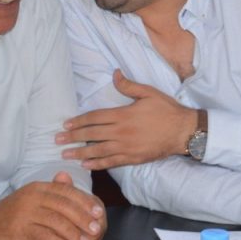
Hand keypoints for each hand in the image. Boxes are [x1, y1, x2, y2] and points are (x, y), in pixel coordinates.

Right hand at [0, 171, 106, 239]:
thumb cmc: (12, 213)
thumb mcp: (32, 198)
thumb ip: (51, 191)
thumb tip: (69, 179)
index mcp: (38, 187)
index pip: (66, 192)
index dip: (84, 202)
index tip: (98, 212)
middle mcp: (31, 197)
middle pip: (63, 206)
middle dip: (82, 218)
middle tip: (95, 230)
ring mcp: (24, 213)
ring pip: (55, 222)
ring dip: (73, 233)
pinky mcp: (18, 230)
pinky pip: (43, 237)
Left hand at [56, 69, 195, 169]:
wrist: (183, 131)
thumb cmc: (166, 110)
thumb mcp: (148, 92)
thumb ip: (129, 85)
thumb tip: (114, 74)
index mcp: (123, 115)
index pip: (94, 118)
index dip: (78, 121)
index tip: (66, 124)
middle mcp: (121, 132)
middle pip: (92, 135)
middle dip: (73, 137)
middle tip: (57, 140)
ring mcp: (126, 147)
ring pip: (98, 150)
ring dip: (80, 152)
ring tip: (65, 154)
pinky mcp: (133, 158)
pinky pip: (111, 162)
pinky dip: (97, 164)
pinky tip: (86, 165)